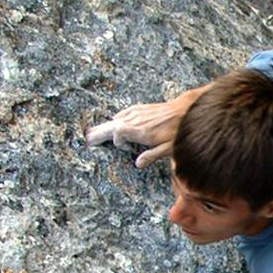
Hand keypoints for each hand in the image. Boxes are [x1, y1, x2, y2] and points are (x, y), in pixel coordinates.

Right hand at [85, 86, 204, 167]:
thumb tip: (137, 164)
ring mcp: (137, 113)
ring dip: (105, 126)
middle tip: (88, 139)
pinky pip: (123, 113)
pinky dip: (117, 119)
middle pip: (112, 125)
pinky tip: (114, 122)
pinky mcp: (140, 109)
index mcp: (142, 132)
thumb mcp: (168, 148)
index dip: (116, 140)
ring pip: (116, 119)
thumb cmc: (178, 131)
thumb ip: (152, 156)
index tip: (122, 148)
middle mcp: (137, 121)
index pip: (118, 133)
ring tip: (93, 133)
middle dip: (99, 132)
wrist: (185, 109)